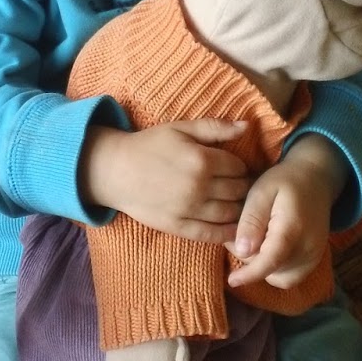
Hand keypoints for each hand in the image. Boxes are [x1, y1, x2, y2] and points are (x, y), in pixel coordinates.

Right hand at [81, 120, 249, 242]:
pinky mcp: (178, 227)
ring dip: (239, 209)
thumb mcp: (180, 129)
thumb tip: (246, 126)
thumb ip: (215, 127)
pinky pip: (212, 234)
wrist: (115, 171)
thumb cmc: (148, 146)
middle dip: (243, 187)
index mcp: (201, 160)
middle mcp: (199, 186)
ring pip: (230, 213)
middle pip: (238, 191)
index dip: (241, 167)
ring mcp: (189, 209)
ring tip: (237, 203)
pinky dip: (227, 232)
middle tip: (241, 186)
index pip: (238, 167)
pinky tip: (233, 228)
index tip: (237, 169)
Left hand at [226, 135, 347, 291]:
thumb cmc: (285, 181)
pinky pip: (291, 277)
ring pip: (280, 277)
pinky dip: (275, 270)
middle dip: (250, 260)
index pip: (270, 260)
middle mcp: (308, 247)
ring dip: (262, 267)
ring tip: (254, 241)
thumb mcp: (262, 190)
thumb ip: (251, 220)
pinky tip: (267, 250)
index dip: (250, 274)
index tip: (232, 280)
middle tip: (238, 236)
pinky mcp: (314, 260)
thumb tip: (241, 250)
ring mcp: (314, 255)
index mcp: (292, 228)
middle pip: (272, 270)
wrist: (316, 179)